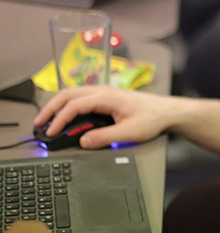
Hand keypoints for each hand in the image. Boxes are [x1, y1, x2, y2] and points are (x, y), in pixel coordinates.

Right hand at [33, 85, 176, 148]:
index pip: (74, 106)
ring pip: (73, 94)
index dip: (59, 120)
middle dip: (50, 108)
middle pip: (68, 94)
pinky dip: (69, 105)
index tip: (50, 133)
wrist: (167, 111)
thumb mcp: (128, 133)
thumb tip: (83, 142)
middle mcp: (103, 91)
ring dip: (58, 106)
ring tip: (47, 121)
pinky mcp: (107, 97)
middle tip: (38, 124)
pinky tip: (66, 116)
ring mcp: (104, 92)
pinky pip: (82, 97)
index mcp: (106, 97)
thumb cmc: (152, 118)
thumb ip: (104, 138)